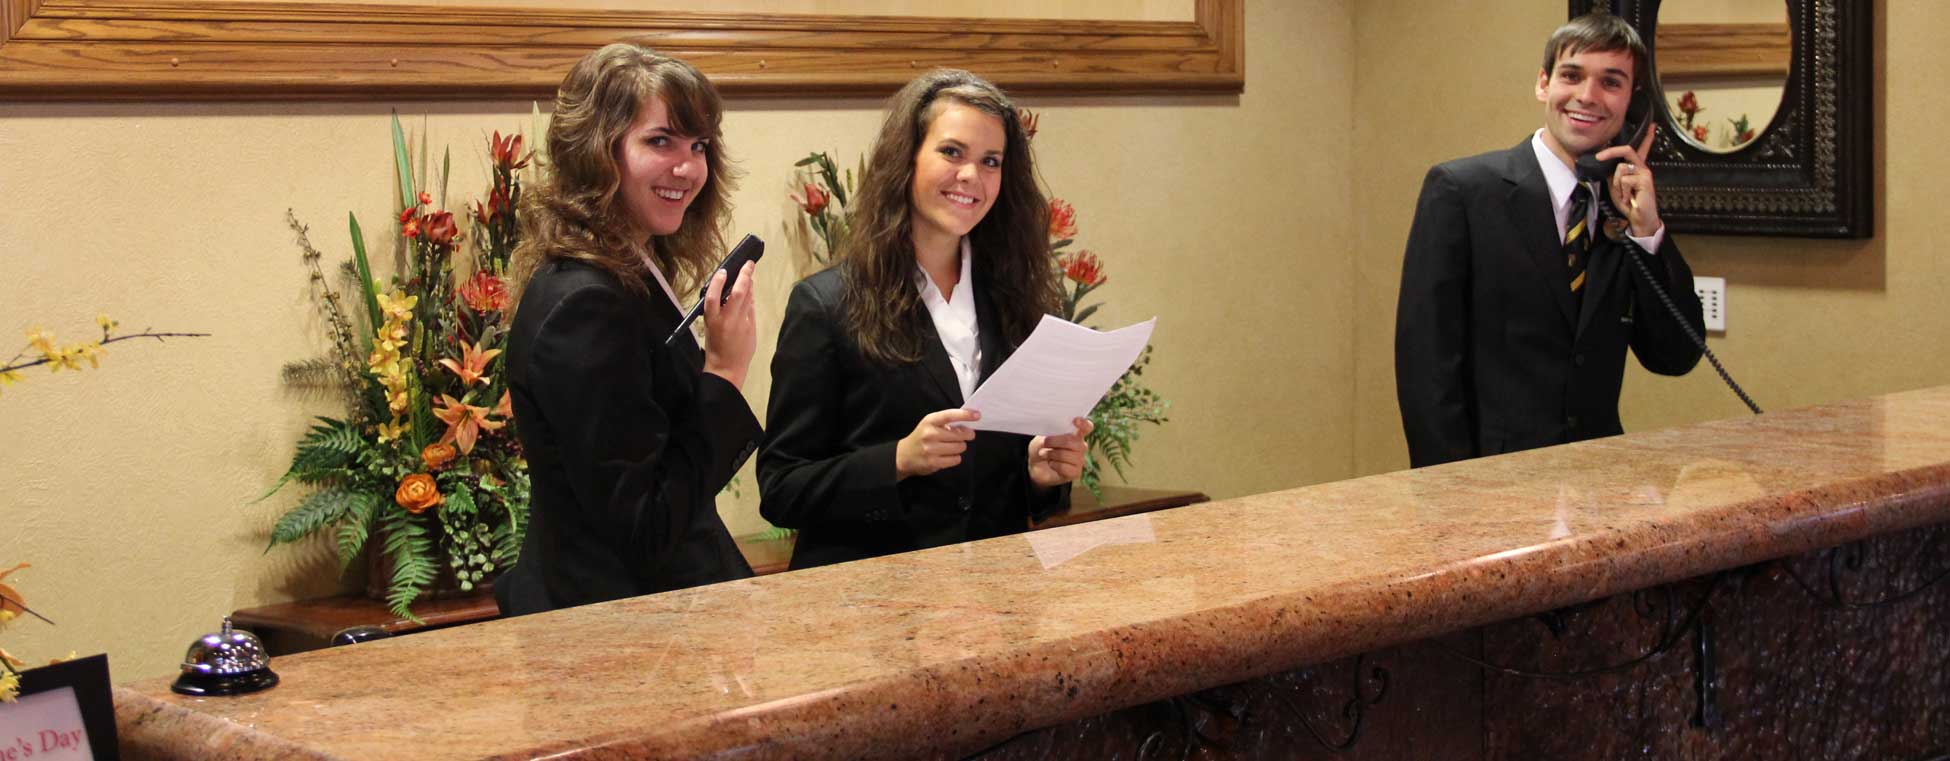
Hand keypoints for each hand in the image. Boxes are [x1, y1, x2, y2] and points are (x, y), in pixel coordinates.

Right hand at [700, 261, 756, 390]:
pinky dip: (751, 299)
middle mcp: (728, 321)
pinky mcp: (752, 329)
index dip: (718, 283)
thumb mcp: (709, 326)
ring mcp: (742, 325)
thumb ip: (717, 309)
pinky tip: (750, 293)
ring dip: (749, 285)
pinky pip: (752, 309)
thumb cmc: (715, 346)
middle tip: (749, 264)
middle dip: (745, 276)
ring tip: (749, 275)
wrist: (727, 368)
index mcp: (712, 321)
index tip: (722, 271)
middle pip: (737, 294)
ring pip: (748, 299)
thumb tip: (727, 291)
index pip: (713, 297)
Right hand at [896, 408, 979, 479]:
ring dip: (959, 447)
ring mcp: (931, 449)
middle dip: (966, 436)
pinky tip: (947, 455)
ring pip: (960, 447)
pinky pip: (956, 459)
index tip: (977, 415)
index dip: (965, 415)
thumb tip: (967, 426)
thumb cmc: (921, 438)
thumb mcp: (930, 425)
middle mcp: (930, 434)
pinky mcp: (934, 462)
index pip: (950, 415)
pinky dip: (955, 458)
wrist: (904, 455)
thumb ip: (946, 423)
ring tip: (950, 446)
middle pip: (960, 435)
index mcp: (930, 421)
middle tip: (963, 436)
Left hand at [1028, 417, 1092, 488]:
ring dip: (1051, 454)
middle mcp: (1081, 446)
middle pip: (1072, 441)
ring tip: (1044, 454)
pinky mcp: (1076, 473)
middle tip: (1044, 443)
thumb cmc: (1042, 448)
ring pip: (1065, 455)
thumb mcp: (1042, 438)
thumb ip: (1049, 435)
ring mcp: (1080, 460)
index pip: (1086, 427)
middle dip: (1054, 441)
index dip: (1084, 423)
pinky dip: (1054, 465)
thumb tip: (1051, 437)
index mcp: (1076, 434)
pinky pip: (1064, 467)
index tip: (1075, 420)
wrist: (1036, 466)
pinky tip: (1051, 464)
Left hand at [1595, 124, 1661, 237]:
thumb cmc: (1628, 202)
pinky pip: (1625, 180)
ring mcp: (1645, 173)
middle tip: (1598, 157)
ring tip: (1625, 195)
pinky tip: (1629, 198)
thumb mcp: (1616, 185)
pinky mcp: (1645, 180)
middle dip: (1610, 152)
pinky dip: (1622, 191)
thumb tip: (1605, 162)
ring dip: (1617, 184)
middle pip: (1626, 150)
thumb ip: (1614, 173)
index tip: (1651, 125)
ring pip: (1620, 169)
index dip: (1646, 137)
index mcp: (1636, 168)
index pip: (1641, 149)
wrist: (1639, 218)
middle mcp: (1642, 168)